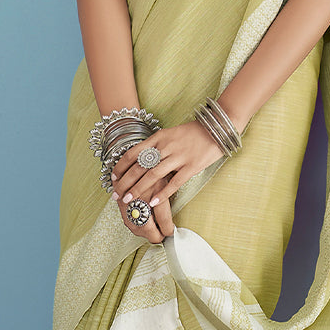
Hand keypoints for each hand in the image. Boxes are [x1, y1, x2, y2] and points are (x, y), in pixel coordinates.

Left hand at [111, 121, 224, 238]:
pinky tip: (154, 202)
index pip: (132, 153)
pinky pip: (174, 182)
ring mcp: (179, 157)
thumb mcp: (170, 133)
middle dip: (125, 182)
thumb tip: (142, 158)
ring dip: (138, 189)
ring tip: (129, 200)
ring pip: (153, 176)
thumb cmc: (193, 132)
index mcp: (158, 137)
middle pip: (139, 167)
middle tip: (116, 195)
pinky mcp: (192, 166)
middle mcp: (165, 146)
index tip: (113, 178)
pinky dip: (162, 193)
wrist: (216, 127)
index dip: (120, 167)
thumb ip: (157, 145)